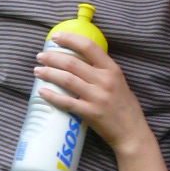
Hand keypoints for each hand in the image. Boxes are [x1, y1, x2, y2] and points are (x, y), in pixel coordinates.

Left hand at [35, 32, 148, 151]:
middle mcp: (104, 81)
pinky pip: (67, 102)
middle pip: (72, 63)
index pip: (89, 47)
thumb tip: (80, 59)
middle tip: (41, 56)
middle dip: (52, 57)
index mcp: (112, 69)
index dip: (70, 39)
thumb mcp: (119, 81)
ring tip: (38, 71)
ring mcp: (97, 97)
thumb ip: (102, 70)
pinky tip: (42, 91)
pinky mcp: (90, 113)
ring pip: (67, 79)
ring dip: (49, 73)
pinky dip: (52, 96)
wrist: (131, 133)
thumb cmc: (125, 107)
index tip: (56, 37)